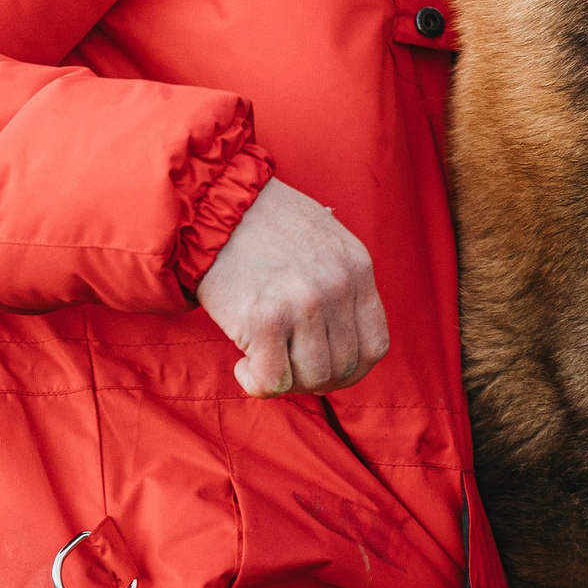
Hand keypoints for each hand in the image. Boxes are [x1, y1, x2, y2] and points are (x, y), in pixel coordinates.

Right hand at [196, 177, 388, 396]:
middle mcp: (336, 286)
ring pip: (312, 378)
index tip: (324, 368)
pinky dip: (256, 382)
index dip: (351, 369)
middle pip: (344, 367)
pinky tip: (243, 362)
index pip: (374, 346)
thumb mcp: (324, 241)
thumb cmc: (264, 225)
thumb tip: (344, 339)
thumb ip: (341, 284)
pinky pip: (273, 380)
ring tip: (263, 358)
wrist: (213, 205)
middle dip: (313, 377)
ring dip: (286, 379)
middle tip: (284, 363)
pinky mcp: (264, 319)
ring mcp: (303, 303)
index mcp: (356, 266)